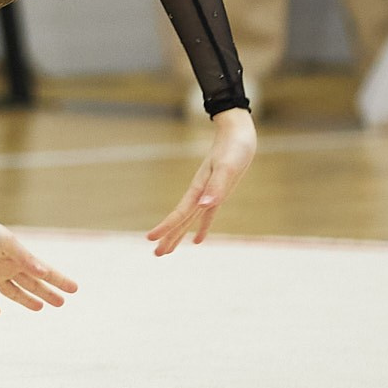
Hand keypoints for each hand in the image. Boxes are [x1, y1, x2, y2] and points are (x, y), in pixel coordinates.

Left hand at [0, 213, 78, 314]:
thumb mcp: (6, 243)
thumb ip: (25, 258)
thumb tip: (45, 272)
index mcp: (18, 257)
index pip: (43, 272)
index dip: (59, 280)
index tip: (74, 289)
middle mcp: (6, 267)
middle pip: (31, 284)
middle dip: (47, 293)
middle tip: (62, 302)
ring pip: (12, 292)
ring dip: (26, 300)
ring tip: (40, 307)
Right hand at [146, 107, 256, 255]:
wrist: (238, 132)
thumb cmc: (235, 147)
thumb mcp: (228, 167)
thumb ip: (217, 186)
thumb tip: (205, 206)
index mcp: (199, 188)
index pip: (179, 213)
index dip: (165, 227)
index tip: (149, 239)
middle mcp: (199, 193)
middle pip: (180, 220)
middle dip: (168, 237)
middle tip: (156, 255)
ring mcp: (207, 193)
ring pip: (189, 219)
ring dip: (178, 235)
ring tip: (167, 250)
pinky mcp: (218, 193)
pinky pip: (206, 215)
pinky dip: (201, 228)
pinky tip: (197, 240)